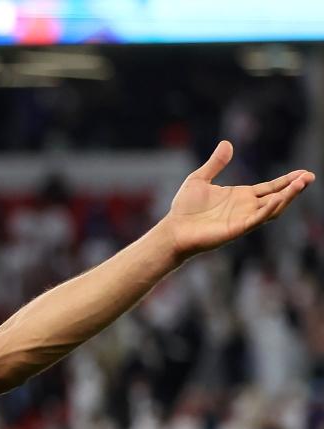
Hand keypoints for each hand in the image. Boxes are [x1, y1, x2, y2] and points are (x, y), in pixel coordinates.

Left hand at [160, 140, 313, 259]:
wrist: (172, 230)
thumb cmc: (184, 208)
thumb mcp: (199, 179)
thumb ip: (215, 163)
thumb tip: (226, 143)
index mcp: (241, 196)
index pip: (270, 187)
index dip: (287, 180)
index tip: (304, 173)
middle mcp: (246, 208)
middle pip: (277, 197)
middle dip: (294, 188)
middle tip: (310, 177)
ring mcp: (243, 219)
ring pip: (272, 208)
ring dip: (287, 197)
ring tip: (301, 184)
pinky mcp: (236, 229)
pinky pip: (257, 219)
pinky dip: (269, 209)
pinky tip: (278, 199)